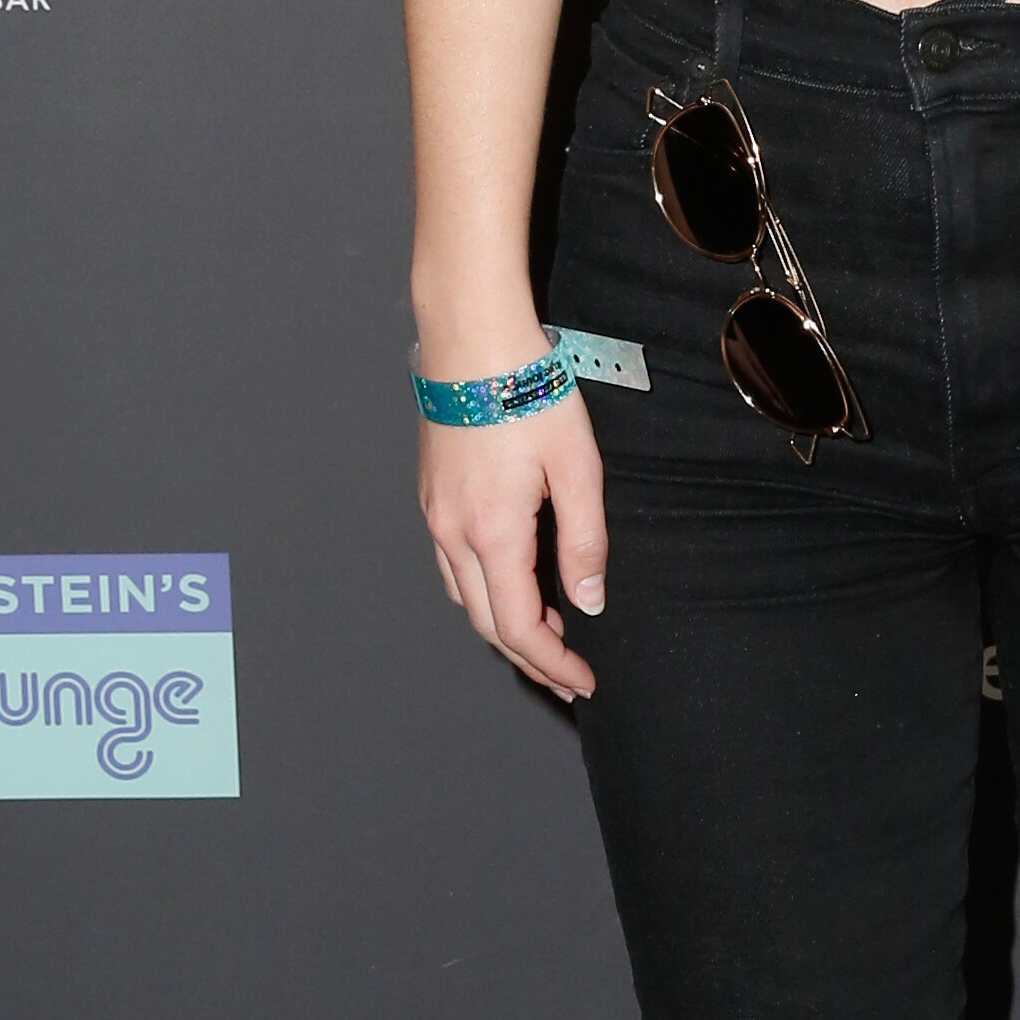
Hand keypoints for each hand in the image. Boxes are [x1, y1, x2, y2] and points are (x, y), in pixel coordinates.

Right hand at [417, 380, 607, 702]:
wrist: (471, 337)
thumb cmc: (528, 392)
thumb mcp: (577, 468)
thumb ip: (584, 542)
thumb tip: (588, 603)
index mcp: (492, 534)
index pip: (519, 627)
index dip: (552, 663)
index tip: (583, 682)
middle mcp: (452, 534)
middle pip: (486, 623)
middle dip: (529, 658)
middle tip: (567, 676)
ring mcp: (434, 514)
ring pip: (463, 597)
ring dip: (502, 625)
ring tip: (547, 636)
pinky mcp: (431, 494)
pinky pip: (451, 565)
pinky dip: (481, 591)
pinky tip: (509, 582)